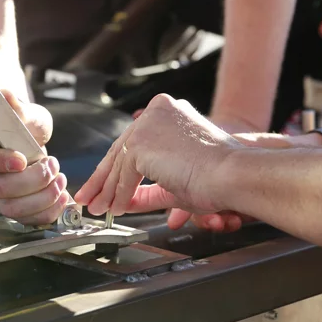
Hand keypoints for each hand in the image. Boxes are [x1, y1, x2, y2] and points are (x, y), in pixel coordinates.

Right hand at [0, 90, 69, 223]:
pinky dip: (47, 211)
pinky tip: (60, 196)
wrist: (22, 135)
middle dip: (31, 180)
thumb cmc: (14, 121)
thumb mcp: (16, 109)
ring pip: (12, 209)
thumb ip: (12, 105)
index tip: (21, 158)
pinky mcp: (9, 208)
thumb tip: (6, 96)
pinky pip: (25, 220)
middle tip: (51, 165)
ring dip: (42, 197)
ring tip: (59, 179)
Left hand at [74, 94, 242, 229]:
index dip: (116, 166)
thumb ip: (147, 188)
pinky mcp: (141, 142)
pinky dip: (119, 194)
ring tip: (99, 210)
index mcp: (168, 111)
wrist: (232, 174)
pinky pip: (123, 174)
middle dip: (102, 179)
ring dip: (107, 191)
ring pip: (119, 162)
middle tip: (89, 198)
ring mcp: (147, 124)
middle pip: (121, 148)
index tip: (104, 184)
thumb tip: (124, 199)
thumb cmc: (218, 177)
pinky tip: (117, 209)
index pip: (133, 140)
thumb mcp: (174, 181)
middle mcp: (156, 111)